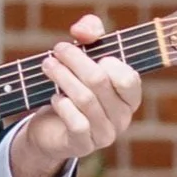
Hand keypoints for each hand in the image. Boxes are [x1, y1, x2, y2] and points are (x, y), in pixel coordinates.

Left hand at [8, 13, 142, 176]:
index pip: (128, 78)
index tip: (86, 48)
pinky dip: (62, 105)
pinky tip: (54, 98)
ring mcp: (105, 134)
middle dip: (75, 60)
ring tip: (47, 64)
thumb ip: (90, 33)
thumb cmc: (74, 87)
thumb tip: (82, 30)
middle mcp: (122, 117)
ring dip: (62, 77)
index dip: (107, 60)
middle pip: (99, 81)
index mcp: (129, 97)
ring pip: (85, 99)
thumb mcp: (85, 56)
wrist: (51, 129)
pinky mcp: (84, 145)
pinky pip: (76, 122)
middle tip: (57, 49)